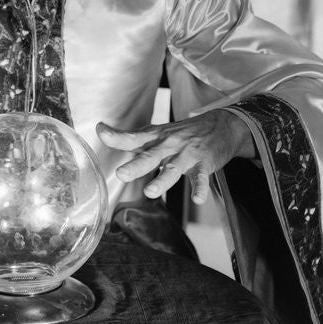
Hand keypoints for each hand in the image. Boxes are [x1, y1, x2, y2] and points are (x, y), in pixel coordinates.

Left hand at [96, 110, 254, 204]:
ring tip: (150, 192)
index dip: (116, 135)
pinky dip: (200, 188)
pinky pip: (201, 177)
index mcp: (156, 137)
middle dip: (136, 166)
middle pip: (150, 156)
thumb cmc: (184, 132)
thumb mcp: (159, 132)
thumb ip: (134, 138)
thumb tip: (104, 132)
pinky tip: (197, 199)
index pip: (133, 137)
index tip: (101, 130)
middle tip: (120, 174)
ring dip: (162, 180)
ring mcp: (187, 154)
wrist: (221, 125)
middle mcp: (169, 144)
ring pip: (173, 169)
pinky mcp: (204, 163)